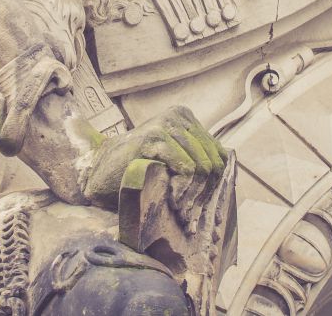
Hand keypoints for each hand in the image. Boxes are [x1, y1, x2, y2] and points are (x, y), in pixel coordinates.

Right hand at [82, 106, 226, 210]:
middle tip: (190, 216)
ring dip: (193, 196)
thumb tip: (231, 174)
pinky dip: (182, 189)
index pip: (217, 154)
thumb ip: (197, 159)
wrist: (99, 169)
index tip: (200, 206)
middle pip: (211, 162)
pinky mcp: (153, 137)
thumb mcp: (172, 158)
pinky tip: (171, 200)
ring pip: (201, 167)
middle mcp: (178, 116)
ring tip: (181, 213)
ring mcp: (166, 124)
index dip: (214, 184)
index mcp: (185, 117)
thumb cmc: (138, 168)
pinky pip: (185, 168)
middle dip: (204, 194)